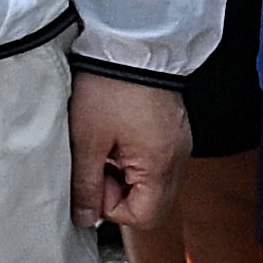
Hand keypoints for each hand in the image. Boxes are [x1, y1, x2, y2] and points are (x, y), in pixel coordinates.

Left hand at [71, 68, 189, 235]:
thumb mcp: (86, 141)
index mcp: (160, 164)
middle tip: (99, 165)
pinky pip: (155, 159)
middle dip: (120, 192)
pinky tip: (118, 134)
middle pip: (153, 201)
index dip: (111, 207)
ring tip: (106, 146)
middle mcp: (177, 157)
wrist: (132, 45)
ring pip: (152, 180)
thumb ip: (85, 185)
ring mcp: (178, 142)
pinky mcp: (173, 129)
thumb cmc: (110, 88)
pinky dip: (134, 156)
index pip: (145, 216)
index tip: (94, 181)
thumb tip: (84, 217)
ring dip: (125, 173)